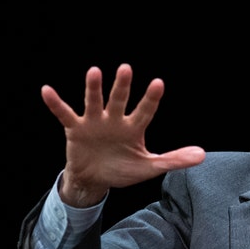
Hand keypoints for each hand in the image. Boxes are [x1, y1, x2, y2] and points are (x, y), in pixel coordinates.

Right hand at [41, 63, 205, 206]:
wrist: (95, 180)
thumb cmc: (123, 169)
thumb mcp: (150, 167)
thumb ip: (174, 160)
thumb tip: (202, 155)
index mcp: (134, 128)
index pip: (145, 111)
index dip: (151, 98)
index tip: (158, 83)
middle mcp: (114, 120)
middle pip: (119, 101)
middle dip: (122, 86)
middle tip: (126, 69)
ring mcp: (94, 122)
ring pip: (94, 102)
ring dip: (93, 89)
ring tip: (94, 72)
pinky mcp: (75, 129)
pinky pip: (64, 114)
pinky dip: (55, 103)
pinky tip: (47, 90)